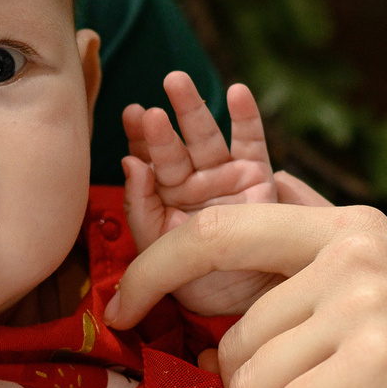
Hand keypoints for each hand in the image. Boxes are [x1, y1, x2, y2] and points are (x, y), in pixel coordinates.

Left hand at [109, 204, 386, 387]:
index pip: (221, 229)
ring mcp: (367, 301)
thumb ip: (312, 295)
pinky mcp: (374, 363)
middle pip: (234, 335)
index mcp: (353, 230)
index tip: (121, 308)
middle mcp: (357, 251)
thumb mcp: (384, 321)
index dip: (157, 266)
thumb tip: (213, 289)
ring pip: (247, 384)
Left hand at [119, 72, 327, 315]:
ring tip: (177, 81)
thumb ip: (140, 207)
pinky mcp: (258, 177)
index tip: (131, 115)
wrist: (240, 305)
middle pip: (175, 145)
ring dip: (193, 108)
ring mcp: (225, 176)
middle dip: (163, 124)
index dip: (139, 138)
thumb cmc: (191, 280)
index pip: (147, 160)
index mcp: (163, 195)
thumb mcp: (156, 250)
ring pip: (207, 137)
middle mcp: (193, 180)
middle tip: (151, 107)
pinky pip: (251, 142)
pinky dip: (246, 117)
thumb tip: (128, 164)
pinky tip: (237, 93)